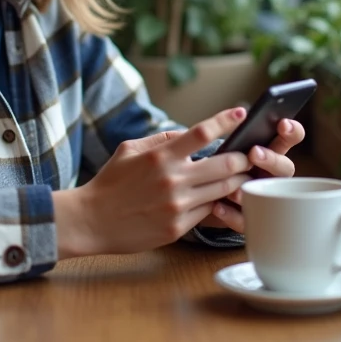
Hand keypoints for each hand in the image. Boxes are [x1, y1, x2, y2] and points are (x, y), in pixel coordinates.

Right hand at [53, 108, 253, 257]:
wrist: (92, 221)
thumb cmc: (111, 182)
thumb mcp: (129, 149)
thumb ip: (161, 139)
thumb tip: (188, 133)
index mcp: (161, 156)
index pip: (201, 133)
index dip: (224, 121)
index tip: (240, 113)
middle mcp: (172, 180)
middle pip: (225, 165)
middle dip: (242, 159)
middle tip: (249, 155)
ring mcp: (177, 206)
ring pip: (222, 191)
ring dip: (236, 182)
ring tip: (242, 176)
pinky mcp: (178, 228)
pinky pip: (208, 211)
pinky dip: (215, 203)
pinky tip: (219, 199)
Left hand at [196, 117, 306, 232]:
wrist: (205, 192)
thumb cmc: (223, 163)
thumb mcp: (228, 147)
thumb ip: (236, 138)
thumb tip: (234, 119)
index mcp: (271, 151)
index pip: (290, 138)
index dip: (292, 131)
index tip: (282, 124)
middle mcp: (273, 174)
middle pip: (285, 167)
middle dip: (271, 159)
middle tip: (253, 153)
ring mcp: (265, 196)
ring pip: (268, 195)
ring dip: (251, 189)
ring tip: (234, 190)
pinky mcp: (250, 218)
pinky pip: (245, 219)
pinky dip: (230, 214)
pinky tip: (217, 206)